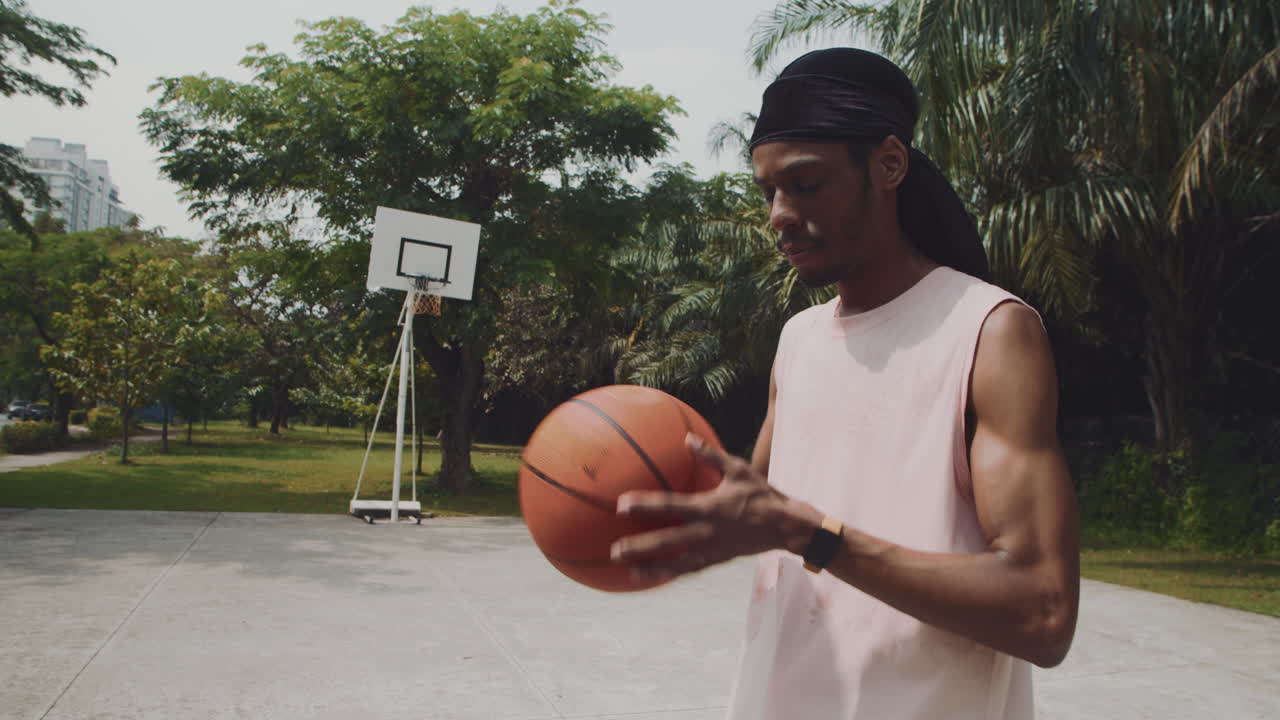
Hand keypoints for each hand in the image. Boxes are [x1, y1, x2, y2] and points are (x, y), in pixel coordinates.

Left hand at [610, 433, 812, 581]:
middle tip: (614, 550)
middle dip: (640, 546)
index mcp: (709, 507)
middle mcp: (707, 532)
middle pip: (667, 542)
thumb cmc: (762, 494)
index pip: (671, 505)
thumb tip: (687, 437)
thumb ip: (710, 456)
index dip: (645, 505)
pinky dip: (672, 573)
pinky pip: (691, 569)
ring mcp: (712, 549)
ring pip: (676, 562)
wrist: (785, 526)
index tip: (622, 505)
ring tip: (629, 572)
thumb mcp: (739, 470)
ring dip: (652, 567)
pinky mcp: (717, 560)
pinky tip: (656, 576)